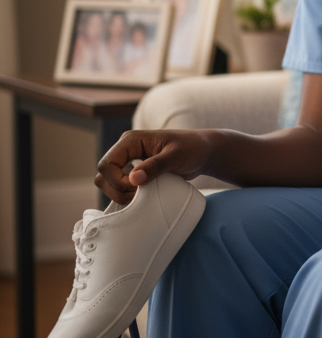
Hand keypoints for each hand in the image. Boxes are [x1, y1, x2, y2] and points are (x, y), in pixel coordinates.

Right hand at [95, 129, 214, 204]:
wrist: (203, 153)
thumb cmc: (192, 148)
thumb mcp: (176, 156)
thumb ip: (155, 166)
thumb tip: (133, 179)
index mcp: (131, 140)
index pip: (107, 164)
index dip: (117, 180)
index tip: (138, 187)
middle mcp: (125, 150)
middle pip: (103, 175)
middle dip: (117, 190)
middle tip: (140, 194)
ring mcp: (128, 162)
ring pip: (107, 183)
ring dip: (120, 194)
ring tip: (143, 196)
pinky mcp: (134, 173)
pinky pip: (119, 187)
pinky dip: (126, 195)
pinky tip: (141, 197)